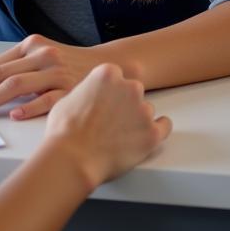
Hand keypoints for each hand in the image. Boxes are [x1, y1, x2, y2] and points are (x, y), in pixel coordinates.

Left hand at [0, 33, 128, 119]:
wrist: (110, 66)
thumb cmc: (68, 65)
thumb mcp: (42, 56)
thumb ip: (17, 66)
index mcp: (31, 45)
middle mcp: (42, 55)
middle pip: (0, 75)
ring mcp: (56, 72)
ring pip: (16, 86)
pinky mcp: (71, 89)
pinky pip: (46, 99)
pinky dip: (28, 108)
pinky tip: (13, 115)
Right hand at [44, 63, 170, 189]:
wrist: (72, 157)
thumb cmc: (65, 129)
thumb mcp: (69, 96)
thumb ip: (88, 90)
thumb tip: (91, 95)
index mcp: (108, 73)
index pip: (117, 76)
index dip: (110, 91)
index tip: (106, 100)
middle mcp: (130, 87)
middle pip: (133, 91)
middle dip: (125, 102)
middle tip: (112, 119)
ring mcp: (143, 110)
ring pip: (146, 109)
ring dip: (137, 119)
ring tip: (120, 135)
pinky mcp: (152, 133)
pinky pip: (164, 126)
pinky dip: (158, 129)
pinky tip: (147, 133)